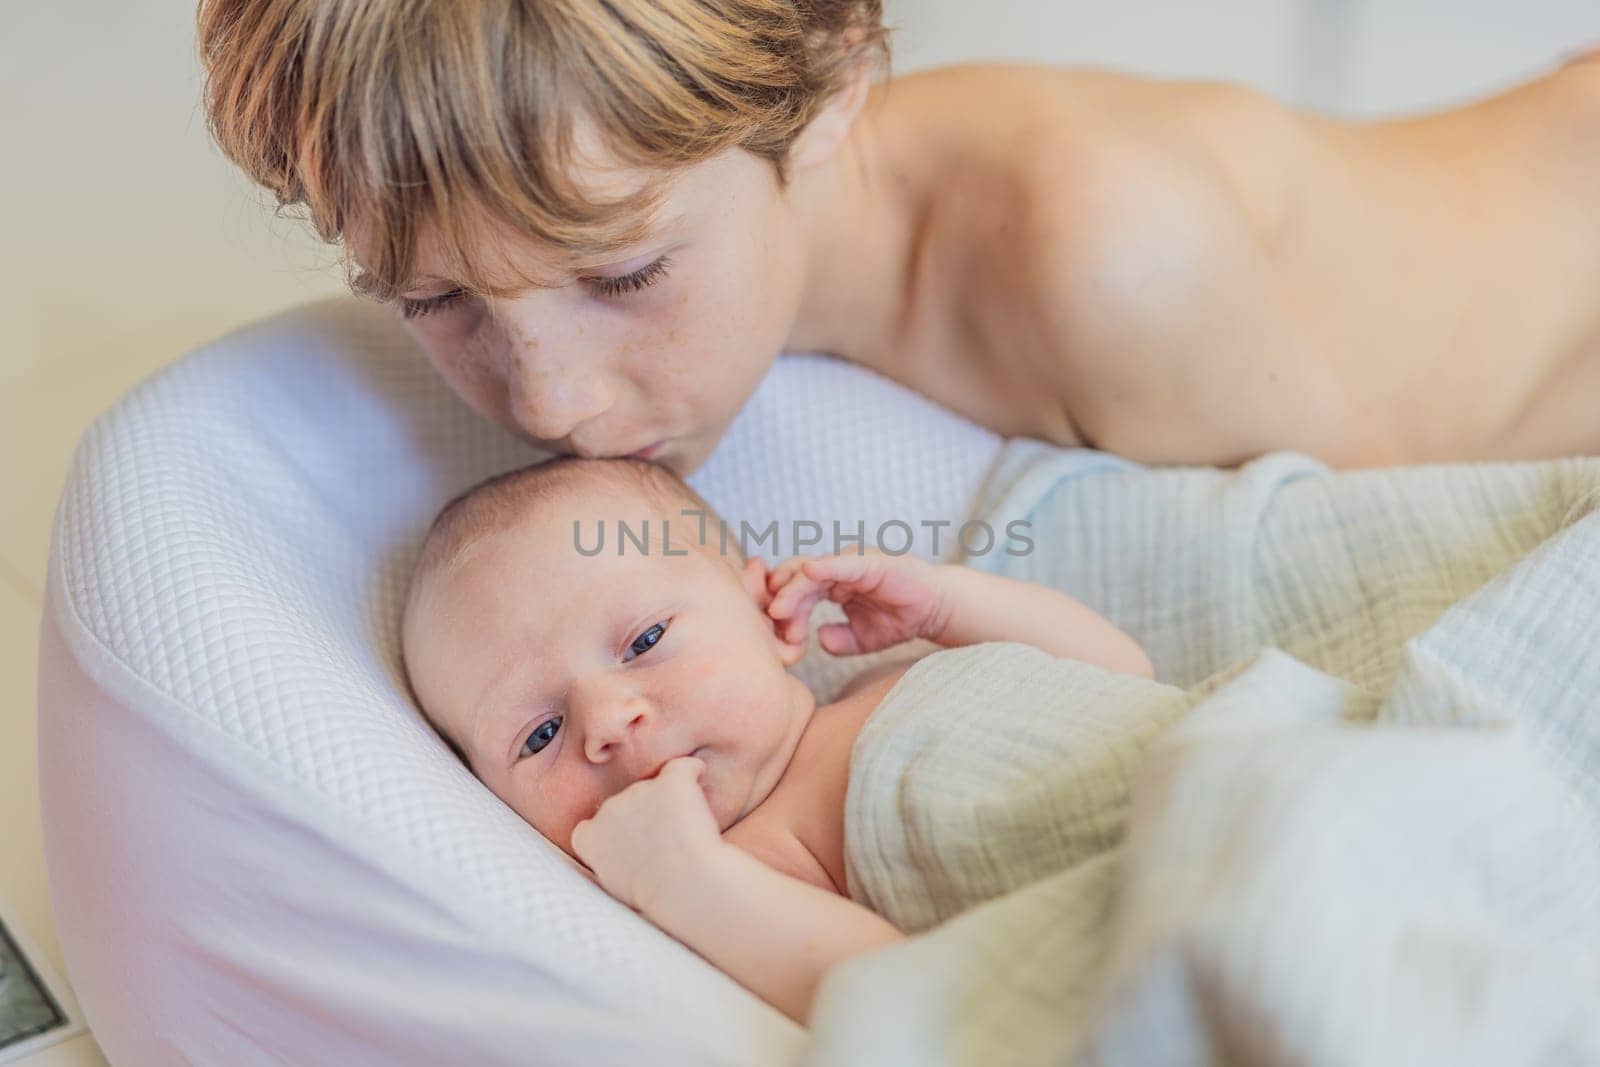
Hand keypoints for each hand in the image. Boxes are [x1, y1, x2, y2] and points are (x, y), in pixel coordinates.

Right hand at [570, 756, 723, 913]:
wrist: (684, 888)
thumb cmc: (656, 897)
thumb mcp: (617, 887)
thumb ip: (610, 863)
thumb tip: (621, 855)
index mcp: (589, 837)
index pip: (593, 824)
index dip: (615, 831)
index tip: (634, 845)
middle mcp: (609, 809)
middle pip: (627, 803)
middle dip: (645, 815)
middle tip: (669, 842)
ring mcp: (639, 791)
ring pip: (657, 786)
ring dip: (671, 801)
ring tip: (689, 832)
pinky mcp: (670, 782)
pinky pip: (685, 768)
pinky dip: (695, 773)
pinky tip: (702, 786)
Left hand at [765, 551, 949, 655]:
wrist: (934, 610)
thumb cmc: (898, 620)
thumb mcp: (862, 639)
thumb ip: (839, 642)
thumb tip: (818, 640)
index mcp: (830, 586)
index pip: (796, 594)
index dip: (783, 612)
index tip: (773, 635)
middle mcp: (836, 571)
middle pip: (796, 580)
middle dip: (780, 601)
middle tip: (771, 622)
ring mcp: (851, 564)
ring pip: (812, 571)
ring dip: (794, 590)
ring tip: (778, 608)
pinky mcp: (870, 562)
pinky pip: (843, 563)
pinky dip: (825, 565)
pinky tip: (809, 571)